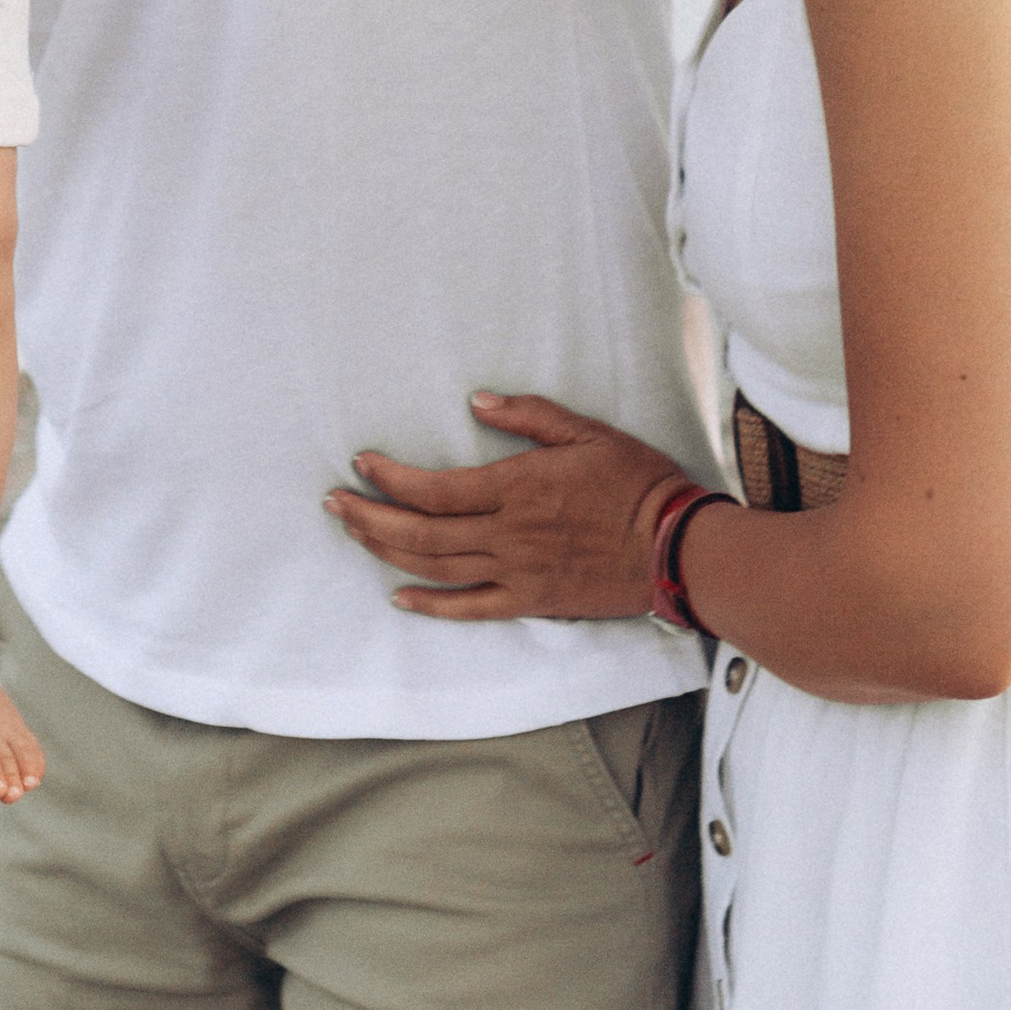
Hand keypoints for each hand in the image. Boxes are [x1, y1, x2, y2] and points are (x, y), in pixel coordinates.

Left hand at [325, 390, 692, 617]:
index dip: (389, 479)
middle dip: (368, 517)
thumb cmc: (637, 483)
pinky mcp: (531, 601)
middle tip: (334, 504)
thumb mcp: (587, 432)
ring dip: (387, 552)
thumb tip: (477, 400)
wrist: (676, 547)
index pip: (434, 488)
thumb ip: (529, 416)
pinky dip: (431, 605)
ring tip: (355, 535)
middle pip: (420, 531)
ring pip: (435, 567)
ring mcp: (516, 572)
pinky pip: (470, 609)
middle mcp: (506, 533)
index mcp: (516, 487)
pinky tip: (400, 597)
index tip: (361, 464)